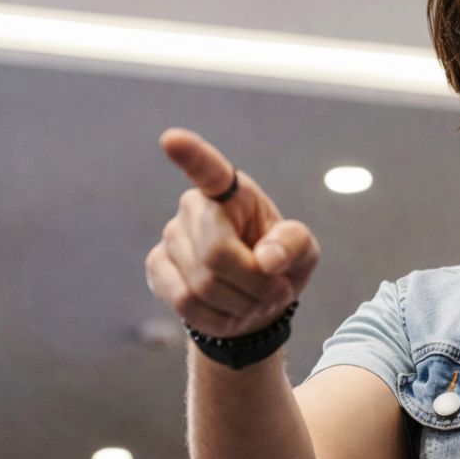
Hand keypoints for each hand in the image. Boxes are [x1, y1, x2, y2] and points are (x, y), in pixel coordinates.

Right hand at [144, 128, 319, 337]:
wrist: (252, 301)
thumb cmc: (278, 265)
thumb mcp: (303, 252)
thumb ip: (294, 246)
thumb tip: (267, 260)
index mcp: (233, 192)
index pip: (209, 170)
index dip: (191, 155)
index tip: (171, 139)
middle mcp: (194, 207)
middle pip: (217, 256)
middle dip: (254, 285)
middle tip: (277, 291)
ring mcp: (170, 236)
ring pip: (201, 286)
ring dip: (240, 305)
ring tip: (256, 301)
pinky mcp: (156, 267)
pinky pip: (186, 304)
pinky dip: (218, 318)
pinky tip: (232, 313)